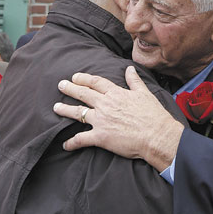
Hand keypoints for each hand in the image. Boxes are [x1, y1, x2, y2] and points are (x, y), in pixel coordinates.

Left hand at [53, 66, 183, 170]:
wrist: (155, 135)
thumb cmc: (153, 114)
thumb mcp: (144, 93)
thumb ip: (134, 81)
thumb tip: (129, 69)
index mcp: (116, 93)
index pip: (95, 82)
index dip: (84, 78)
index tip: (75, 77)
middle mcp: (105, 104)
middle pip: (83, 94)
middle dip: (70, 88)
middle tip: (60, 85)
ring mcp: (101, 120)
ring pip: (78, 113)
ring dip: (65, 110)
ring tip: (56, 108)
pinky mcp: (100, 137)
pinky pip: (82, 139)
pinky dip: (72, 142)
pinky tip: (65, 144)